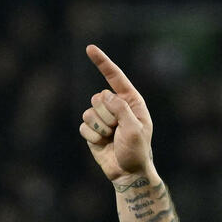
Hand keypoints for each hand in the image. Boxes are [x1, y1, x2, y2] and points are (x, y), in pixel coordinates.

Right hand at [79, 44, 157, 184]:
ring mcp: (103, 118)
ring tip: (111, 138)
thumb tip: (106, 96)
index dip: (102, 62)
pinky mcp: (93, 130)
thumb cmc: (137, 151)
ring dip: (100, 128)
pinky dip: (92, 136)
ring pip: (89, 111)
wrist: (128, 172)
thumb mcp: (134, 129)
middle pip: (98, 97)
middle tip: (117, 130)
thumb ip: (121, 109)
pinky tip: (102, 144)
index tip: (89, 48)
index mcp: (131, 102)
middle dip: (106, 115)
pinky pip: (84, 126)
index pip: (115, 77)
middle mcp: (116, 106)